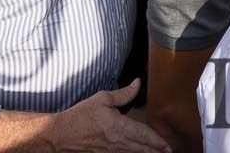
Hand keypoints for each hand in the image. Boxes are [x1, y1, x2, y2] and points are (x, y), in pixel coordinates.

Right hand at [46, 80, 169, 151]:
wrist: (61, 134)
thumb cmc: (80, 116)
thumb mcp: (102, 98)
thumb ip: (123, 93)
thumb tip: (137, 83)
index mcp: (119, 126)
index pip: (144, 135)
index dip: (157, 141)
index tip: (167, 145)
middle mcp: (117, 142)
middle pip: (142, 148)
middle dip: (156, 151)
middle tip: (168, 152)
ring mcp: (111, 151)